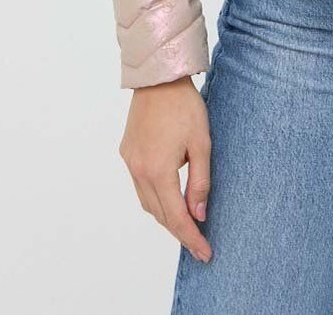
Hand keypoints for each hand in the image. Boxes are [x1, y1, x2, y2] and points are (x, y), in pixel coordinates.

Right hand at [119, 76, 212, 263]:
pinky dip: (155, 198)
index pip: (176, 217)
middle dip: (180, 231)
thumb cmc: (184, 107)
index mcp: (158, 171)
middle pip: (160, 214)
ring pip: (147, 202)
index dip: (191, 238)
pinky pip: (140, 186)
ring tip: (187, 224)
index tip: (205, 253)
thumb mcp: (202, 144)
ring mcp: (130, 162)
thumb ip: (200, 182)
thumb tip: (199, 215)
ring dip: (166, 215)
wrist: (158, 79)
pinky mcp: (127, 153)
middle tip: (200, 244)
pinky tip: (169, 197)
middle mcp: (139, 171)